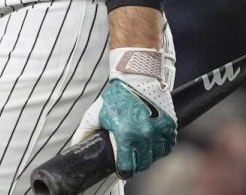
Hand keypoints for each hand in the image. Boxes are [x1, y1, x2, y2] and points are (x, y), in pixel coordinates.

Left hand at [73, 47, 176, 177]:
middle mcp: (145, 135)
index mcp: (126, 136)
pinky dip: (163, 146)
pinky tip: (154, 142)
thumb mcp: (95, 113)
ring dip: (150, 155)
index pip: (128, 167)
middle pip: (143, 164)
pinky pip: (169, 144)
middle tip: (131, 158)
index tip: (122, 167)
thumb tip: (76, 146)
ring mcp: (159, 129)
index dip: (123, 170)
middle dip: (136, 164)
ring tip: (142, 150)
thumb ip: (84, 132)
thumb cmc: (117, 94)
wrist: (137, 75)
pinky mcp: (170, 123)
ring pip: (157, 155)